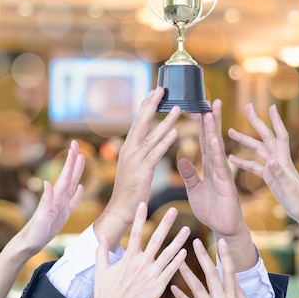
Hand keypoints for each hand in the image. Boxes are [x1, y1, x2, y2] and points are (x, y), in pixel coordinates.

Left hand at [17, 139, 84, 252]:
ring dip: (77, 172)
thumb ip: (45, 201)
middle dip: (73, 160)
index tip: (73, 145)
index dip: (70, 160)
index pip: (65, 175)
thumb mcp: (40, 218)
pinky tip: (81, 187)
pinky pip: (73, 201)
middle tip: (76, 144)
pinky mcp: (63, 215)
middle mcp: (58, 198)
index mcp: (55, 197)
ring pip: (72, 184)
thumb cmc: (33, 233)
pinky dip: (78, 193)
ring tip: (82, 159)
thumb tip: (47, 182)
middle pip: (69, 175)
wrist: (29, 244)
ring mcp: (61, 206)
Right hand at [84, 202, 188, 297]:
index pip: (136, 232)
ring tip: (187, 229)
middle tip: (174, 210)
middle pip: (156, 238)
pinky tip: (185, 252)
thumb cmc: (105, 291)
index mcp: (129, 257)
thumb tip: (101, 236)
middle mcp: (141, 263)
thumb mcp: (101, 269)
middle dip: (166, 223)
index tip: (144, 203)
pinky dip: (178, 261)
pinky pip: (171, 271)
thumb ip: (102, 251)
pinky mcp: (158, 286)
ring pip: (168, 254)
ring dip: (179, 240)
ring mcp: (151, 275)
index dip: (140, 216)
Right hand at [95, 87, 180, 246]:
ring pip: (152, 135)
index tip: (153, 91)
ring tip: (177, 108)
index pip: (138, 121)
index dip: (145, 106)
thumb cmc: (129, 189)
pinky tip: (175, 132)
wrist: (121, 209)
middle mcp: (129, 149)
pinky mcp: (142, 170)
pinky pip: (156, 152)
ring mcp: (135, 159)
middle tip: (161, 88)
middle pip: (141, 121)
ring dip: (165, 120)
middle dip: (151, 104)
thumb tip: (145, 142)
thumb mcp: (133, 166)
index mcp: (128, 147)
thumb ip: (139, 152)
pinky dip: (165, 141)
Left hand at [171, 239, 253, 297]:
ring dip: (187, 272)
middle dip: (203, 256)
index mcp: (233, 297)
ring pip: (197, 287)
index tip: (220, 240)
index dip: (225, 255)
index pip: (230, 271)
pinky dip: (181, 297)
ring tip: (178, 260)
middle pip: (211, 274)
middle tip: (195, 241)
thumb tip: (236, 281)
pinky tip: (173, 287)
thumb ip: (241, 297)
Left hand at [177, 99, 255, 269]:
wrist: (223, 229)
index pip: (204, 141)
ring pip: (217, 148)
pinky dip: (216, 152)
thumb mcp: (194, 191)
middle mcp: (216, 166)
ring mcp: (222, 174)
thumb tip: (181, 159)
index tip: (200, 108)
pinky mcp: (226, 184)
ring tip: (211, 113)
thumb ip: (189, 175)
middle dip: (212, 120)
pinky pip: (219, 165)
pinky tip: (214, 140)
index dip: (202, 125)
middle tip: (212, 100)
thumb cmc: (211, 210)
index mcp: (208, 167)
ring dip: (214, 130)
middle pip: (212, 139)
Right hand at [227, 103, 298, 222]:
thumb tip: (270, 161)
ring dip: (244, 140)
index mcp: (283, 161)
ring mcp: (273, 168)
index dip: (276, 121)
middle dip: (256, 122)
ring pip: (257, 149)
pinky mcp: (269, 177)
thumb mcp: (288, 189)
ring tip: (230, 131)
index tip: (270, 106)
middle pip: (265, 137)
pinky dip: (243, 162)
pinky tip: (231, 159)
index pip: (279, 136)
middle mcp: (278, 160)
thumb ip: (279, 174)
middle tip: (247, 107)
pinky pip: (254, 166)